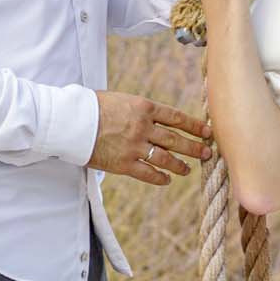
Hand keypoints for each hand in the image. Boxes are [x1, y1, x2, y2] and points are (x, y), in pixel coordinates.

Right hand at [92, 89, 211, 184]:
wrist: (71, 121)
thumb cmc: (92, 106)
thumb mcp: (121, 100)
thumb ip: (140, 110)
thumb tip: (155, 118)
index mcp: (144, 108)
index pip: (177, 118)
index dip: (194, 126)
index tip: (207, 131)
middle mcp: (143, 127)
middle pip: (176, 140)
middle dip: (194, 147)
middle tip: (207, 153)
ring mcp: (134, 146)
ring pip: (166, 158)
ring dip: (180, 165)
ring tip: (188, 169)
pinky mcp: (123, 164)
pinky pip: (148, 173)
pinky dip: (160, 177)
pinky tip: (167, 180)